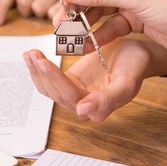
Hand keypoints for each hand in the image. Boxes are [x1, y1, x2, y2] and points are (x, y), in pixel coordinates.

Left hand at [23, 36, 166, 121]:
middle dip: (42, 73)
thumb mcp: (127, 80)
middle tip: (33, 53)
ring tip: (29, 53)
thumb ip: (108, 98)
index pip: (70, 96)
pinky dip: (39, 69)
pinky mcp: (69, 83)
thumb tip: (82, 112)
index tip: (44, 62)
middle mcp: (83, 105)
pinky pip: (49, 80)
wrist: (136, 54)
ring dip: (36, 71)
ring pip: (48, 88)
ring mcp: (74, 94)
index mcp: (98, 109)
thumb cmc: (135, 65)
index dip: (55, 79)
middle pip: (55, 92)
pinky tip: (33, 55)